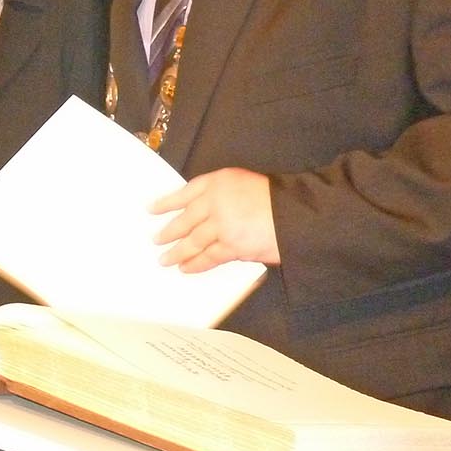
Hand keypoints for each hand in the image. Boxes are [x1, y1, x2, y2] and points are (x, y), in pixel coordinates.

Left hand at [152, 167, 279, 272]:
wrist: (299, 214)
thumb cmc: (276, 198)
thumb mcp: (243, 182)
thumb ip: (220, 193)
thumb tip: (202, 212)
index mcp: (218, 182)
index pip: (185, 192)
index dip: (167, 202)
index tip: (151, 209)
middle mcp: (215, 201)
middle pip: (184, 219)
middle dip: (168, 232)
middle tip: (156, 240)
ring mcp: (222, 225)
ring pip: (192, 241)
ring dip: (177, 252)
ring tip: (165, 259)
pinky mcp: (232, 246)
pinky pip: (209, 257)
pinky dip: (196, 264)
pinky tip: (186, 268)